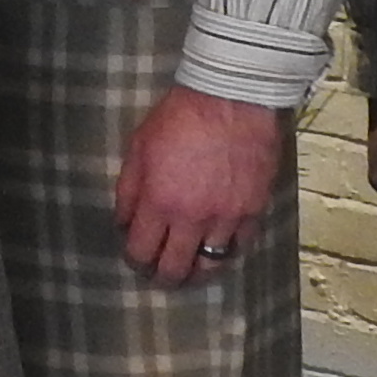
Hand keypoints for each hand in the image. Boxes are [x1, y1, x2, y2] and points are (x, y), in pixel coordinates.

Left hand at [114, 83, 286, 285]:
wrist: (231, 99)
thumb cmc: (179, 118)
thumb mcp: (138, 148)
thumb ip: (128, 190)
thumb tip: (124, 223)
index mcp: (159, 202)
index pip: (141, 251)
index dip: (134, 261)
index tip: (135, 260)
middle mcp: (192, 218)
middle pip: (175, 268)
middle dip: (163, 277)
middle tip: (160, 275)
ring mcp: (226, 218)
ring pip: (210, 265)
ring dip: (196, 272)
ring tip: (190, 272)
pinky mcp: (253, 210)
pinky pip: (239, 247)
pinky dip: (225, 253)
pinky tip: (217, 250)